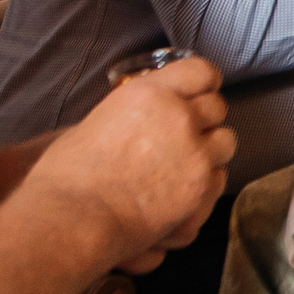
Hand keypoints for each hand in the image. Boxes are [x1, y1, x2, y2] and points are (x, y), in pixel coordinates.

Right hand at [17, 57, 234, 273]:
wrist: (71, 221)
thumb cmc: (67, 178)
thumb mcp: (95, 123)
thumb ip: (132, 114)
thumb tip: (145, 118)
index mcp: (150, 94)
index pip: (201, 71)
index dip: (203, 82)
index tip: (201, 91)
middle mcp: (179, 117)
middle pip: (217, 106)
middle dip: (204, 119)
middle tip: (186, 134)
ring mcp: (195, 152)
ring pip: (226, 141)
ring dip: (211, 150)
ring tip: (187, 163)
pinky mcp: (200, 186)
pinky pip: (220, 176)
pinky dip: (207, 181)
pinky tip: (185, 188)